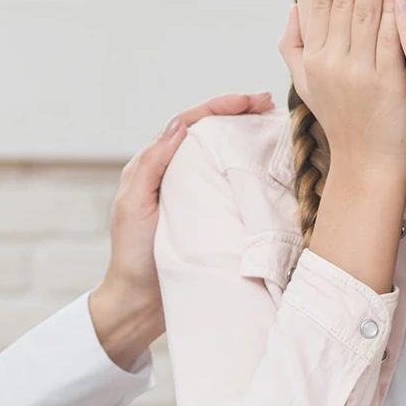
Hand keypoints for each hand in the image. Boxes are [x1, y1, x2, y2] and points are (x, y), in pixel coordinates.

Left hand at [89, 89, 276, 367]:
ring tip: (273, 126)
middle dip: (238, 114)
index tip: (250, 100)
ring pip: (220, 155)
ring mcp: (193, 194)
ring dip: (245, 137)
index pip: (189, 124)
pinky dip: (248, 170)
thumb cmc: (132, 257)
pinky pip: (229, 184)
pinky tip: (269, 168)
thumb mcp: (134, 207)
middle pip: (208, 133)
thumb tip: (178, 125)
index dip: (219, 107)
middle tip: (269, 105)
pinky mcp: (208, 215)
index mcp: (153, 166)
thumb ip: (152, 165)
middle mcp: (173, 174)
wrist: (140, 305)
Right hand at [277, 0, 405, 176]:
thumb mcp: (308, 83)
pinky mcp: (385, 82)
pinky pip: (388, 38)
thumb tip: (293, 7)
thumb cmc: (343, 119)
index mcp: (312, 58)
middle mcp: (330, 62)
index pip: (318, 5)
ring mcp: (357, 72)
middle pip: (339, 1)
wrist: (368, 162)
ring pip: (362, 14)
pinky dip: (392, 10)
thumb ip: (295, 45)